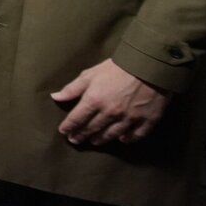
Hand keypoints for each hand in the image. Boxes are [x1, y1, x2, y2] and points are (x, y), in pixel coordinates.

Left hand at [52, 59, 170, 145]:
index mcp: (94, 101)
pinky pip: (136, 135)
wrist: (150, 64)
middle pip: (92, 129)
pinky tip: (123, 140)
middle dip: (81, 135)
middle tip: (75, 140)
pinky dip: (128, 139)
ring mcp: (130, 118)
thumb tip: (55, 97)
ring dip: (101, 139)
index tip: (63, 131)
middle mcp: (110, 113)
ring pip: (112, 134)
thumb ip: (72, 88)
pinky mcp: (148, 119)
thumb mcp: (91, 74)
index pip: (76, 119)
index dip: (68, 126)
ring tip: (94, 141)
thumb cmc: (117, 67)